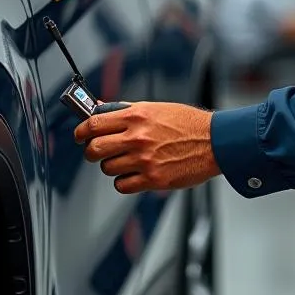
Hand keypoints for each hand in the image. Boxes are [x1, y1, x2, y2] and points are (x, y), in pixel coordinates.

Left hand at [74, 102, 220, 194]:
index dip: (80, 131)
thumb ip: (126, 111)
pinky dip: (124, 181)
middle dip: (92, 151)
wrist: (215, 141)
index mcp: (137, 116)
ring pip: (107, 168)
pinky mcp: (153, 179)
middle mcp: (138, 137)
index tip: (79, 135)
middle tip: (98, 151)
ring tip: (127, 160)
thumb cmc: (187, 123)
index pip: (94, 124)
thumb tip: (99, 111)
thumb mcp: (155, 109)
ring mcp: (144, 160)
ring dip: (112, 166)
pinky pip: (122, 185)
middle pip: (94, 149)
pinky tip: (135, 173)